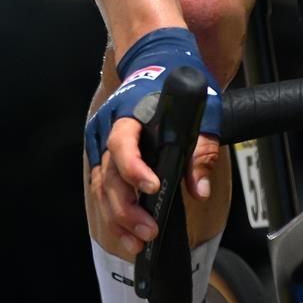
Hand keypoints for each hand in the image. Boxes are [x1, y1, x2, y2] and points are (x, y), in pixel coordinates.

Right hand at [84, 28, 222, 256]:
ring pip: (101, 188)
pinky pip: (102, 189)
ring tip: (136, 242)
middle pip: (108, 176)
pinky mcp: (105, 157)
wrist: (155, 59)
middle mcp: (109, 130)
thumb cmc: (176, 83)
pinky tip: (125, 232)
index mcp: (131, 114)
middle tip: (148, 231)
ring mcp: (103, 144)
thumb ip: (200, 151)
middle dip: (126, 209)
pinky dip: (112, 213)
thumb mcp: (200, 110)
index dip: (134, 169)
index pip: (124, 144)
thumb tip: (199, 188)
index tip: (153, 188)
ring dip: (116, 219)